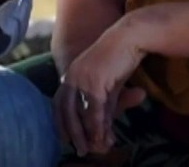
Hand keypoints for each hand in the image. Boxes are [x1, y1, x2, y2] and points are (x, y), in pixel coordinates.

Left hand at [55, 20, 146, 155]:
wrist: (130, 38)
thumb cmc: (120, 60)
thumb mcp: (109, 87)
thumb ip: (104, 107)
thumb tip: (104, 130)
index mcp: (71, 75)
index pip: (58, 103)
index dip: (60, 122)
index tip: (64, 138)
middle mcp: (72, 76)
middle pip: (66, 110)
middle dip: (72, 132)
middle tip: (80, 149)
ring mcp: (82, 78)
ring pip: (80, 112)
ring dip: (87, 133)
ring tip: (95, 147)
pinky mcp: (95, 81)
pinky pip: (94, 109)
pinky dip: (98, 125)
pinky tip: (104, 136)